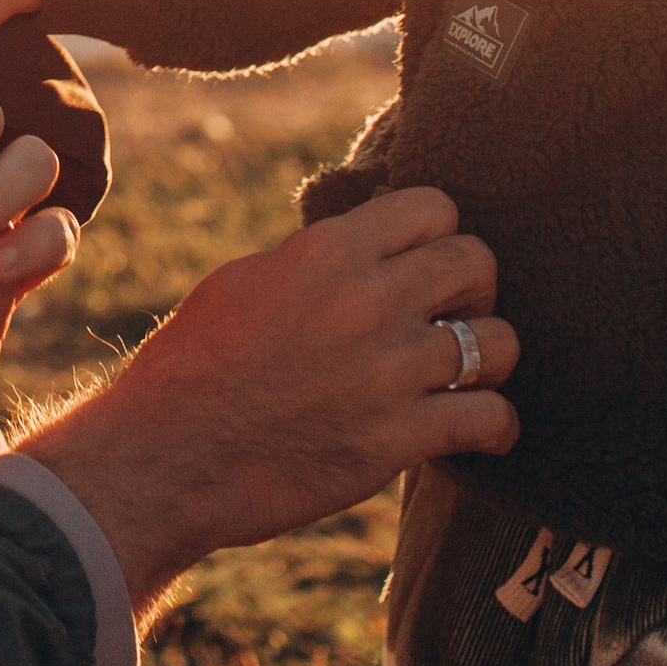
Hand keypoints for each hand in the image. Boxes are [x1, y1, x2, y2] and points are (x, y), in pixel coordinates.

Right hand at [19, 190, 519, 615]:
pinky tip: (478, 433)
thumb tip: (357, 253)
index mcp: (327, 251)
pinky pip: (491, 419)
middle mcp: (367, 301)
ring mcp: (388, 372)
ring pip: (500, 343)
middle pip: (477, 264)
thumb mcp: (244, 283)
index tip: (427, 264)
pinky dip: (494, 428)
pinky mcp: (396, 440)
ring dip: (491, 359)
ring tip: (468, 376)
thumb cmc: (191, 367)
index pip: (434, 208)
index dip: (439, 234)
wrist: (166, 456)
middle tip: (453, 318)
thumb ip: (312, 262)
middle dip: (474, 290)